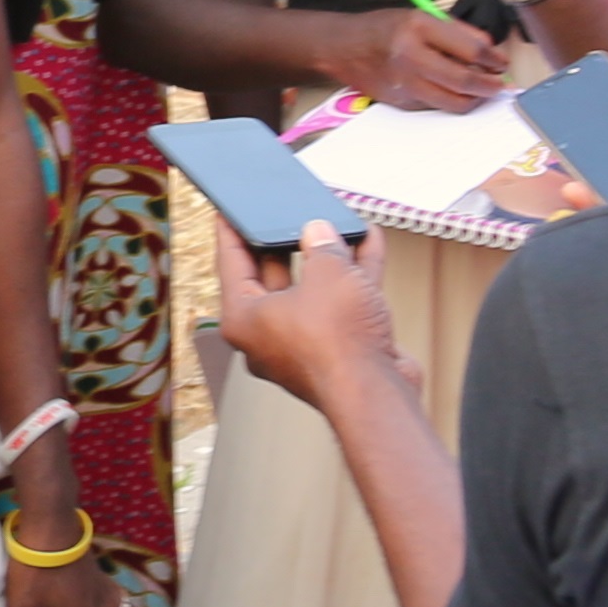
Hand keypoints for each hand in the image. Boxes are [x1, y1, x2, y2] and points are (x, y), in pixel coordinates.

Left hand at [212, 217, 402, 405]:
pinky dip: (353, 276)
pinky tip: (368, 246)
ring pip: (313, 289)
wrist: (378, 395)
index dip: (232, 230)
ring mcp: (304, 345)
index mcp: (244, 319)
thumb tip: (320, 233)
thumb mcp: (328, 272)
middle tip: (290, 213)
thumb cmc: (338, 347)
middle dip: (289, 241)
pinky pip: (340, 303)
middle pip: (273, 275)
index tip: (229, 212)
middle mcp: (267, 336)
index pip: (231, 262)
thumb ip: (322, 245)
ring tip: (340, 225)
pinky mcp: (337, 351)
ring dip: (330, 257)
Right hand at [344, 0, 513, 111]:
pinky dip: (451, 100)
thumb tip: (490, 50)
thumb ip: (457, 31)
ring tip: (482, 90)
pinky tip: (455, 91)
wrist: (344, 48)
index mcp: (419, 27)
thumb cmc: (385, 28)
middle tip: (500, 84)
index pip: (470, 48)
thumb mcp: (420, 16)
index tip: (502, 62)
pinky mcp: (402, 101)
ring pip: (454, 101)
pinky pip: (436, 105)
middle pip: (464, 80)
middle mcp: (411, 56)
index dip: (493, 58)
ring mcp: (406, 82)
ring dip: (475, 98)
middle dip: (489, 85)